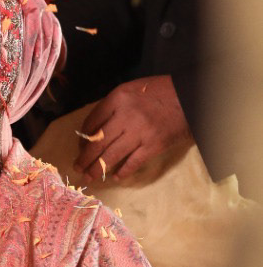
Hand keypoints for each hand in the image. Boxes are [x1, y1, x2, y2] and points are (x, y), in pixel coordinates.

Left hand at [73, 76, 190, 180]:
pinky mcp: (153, 146)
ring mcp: (140, 133)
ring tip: (89, 176)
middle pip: (98, 142)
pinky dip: (123, 171)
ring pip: (112, 155)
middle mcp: (126, 116)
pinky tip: (115, 177)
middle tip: (77, 168)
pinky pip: (133, 162)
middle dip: (85, 158)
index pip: (92, 122)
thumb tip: (94, 129)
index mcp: (118, 99)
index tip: (81, 146)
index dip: (83, 137)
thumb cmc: (159, 91)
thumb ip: (113, 106)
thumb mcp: (131, 89)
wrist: (190, 96)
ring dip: (97, 168)